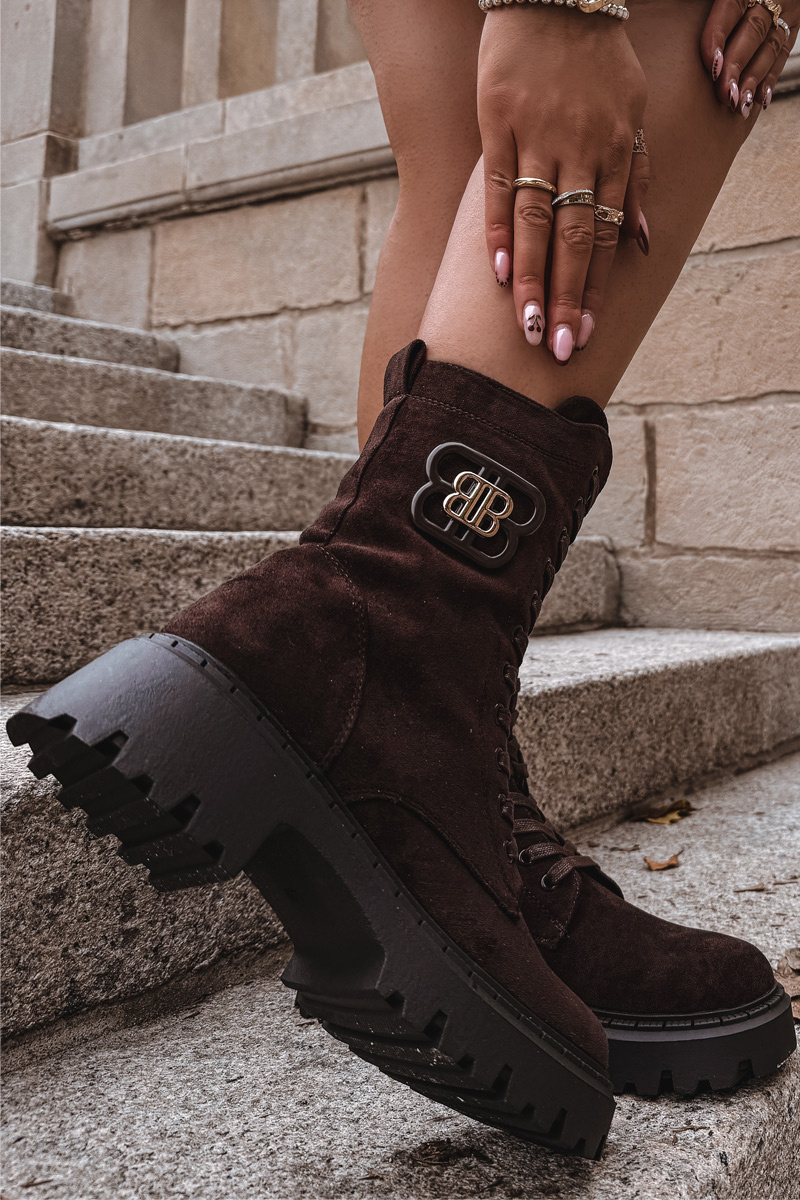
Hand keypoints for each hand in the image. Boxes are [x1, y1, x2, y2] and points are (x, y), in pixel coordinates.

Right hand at [478, 6, 647, 361]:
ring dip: (529, 279)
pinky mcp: (499, 122)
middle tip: (559, 349)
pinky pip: (496, 186)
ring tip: (527, 328)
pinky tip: (493, 274)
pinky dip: (494, 231)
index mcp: (617, 150)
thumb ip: (637, 178)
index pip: (604, 235)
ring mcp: (538, 136)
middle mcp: (580, 149)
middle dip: (566, 297)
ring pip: (534, 221)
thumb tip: (640, 244)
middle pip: (572, 238)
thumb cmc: (598, 60)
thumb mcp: (635, 113)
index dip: (594, 288)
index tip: (587, 332)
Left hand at [701, 0, 797, 114]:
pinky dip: (770, 79)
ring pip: (770, 47)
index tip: (711, 64)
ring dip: (754, 78)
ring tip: (738, 104)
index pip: (732, 8)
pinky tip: (759, 101)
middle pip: (753, 31)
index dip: (720, 35)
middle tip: (724, 94)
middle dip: (737, 65)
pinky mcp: (791, 27)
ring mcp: (783, 13)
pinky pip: (782, 55)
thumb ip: (698, 2)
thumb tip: (664, 5)